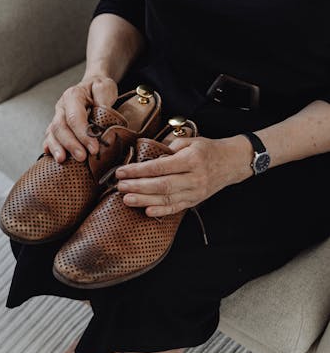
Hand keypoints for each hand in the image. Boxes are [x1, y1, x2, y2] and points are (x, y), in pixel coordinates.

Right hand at [43, 75, 117, 162]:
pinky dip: (50, 148)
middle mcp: (61, 107)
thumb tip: (104, 115)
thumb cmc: (98, 88)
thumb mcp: (105, 87)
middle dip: (70, 144)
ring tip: (63, 161)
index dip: (83, 134)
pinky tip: (53, 158)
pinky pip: (49, 138)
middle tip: (82, 158)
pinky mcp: (56, 127)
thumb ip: (104, 99)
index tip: (94, 149)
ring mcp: (56, 117)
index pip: (74, 117)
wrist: (90, 87)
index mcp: (72, 96)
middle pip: (60, 127)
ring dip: (57, 148)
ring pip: (51, 133)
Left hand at [114, 136, 253, 216]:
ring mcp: (196, 192)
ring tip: (126, 199)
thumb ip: (170, 148)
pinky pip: (177, 208)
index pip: (159, 167)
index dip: (138, 171)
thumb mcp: (191, 141)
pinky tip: (146, 211)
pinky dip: (161, 211)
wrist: (233, 162)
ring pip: (167, 199)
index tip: (121, 171)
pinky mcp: (196, 201)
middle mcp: (194, 178)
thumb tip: (149, 157)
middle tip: (120, 186)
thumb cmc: (208, 149)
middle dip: (137, 186)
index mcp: (191, 160)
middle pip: (161, 185)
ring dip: (144, 200)